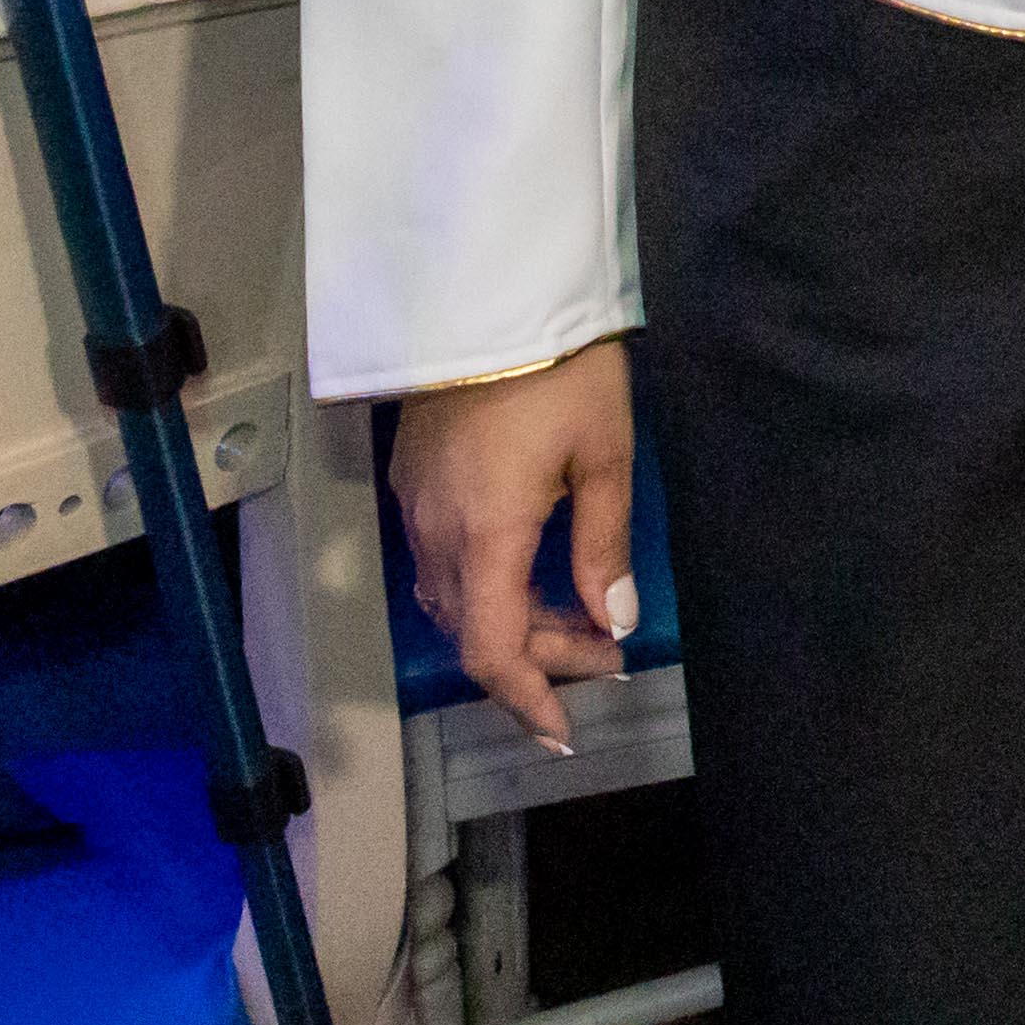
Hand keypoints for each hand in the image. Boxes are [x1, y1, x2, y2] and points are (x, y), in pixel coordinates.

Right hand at [387, 340, 641, 751]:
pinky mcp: (411, 480)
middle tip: (605, 657)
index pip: (492, 651)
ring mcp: (415, 507)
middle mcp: (436, 533)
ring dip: (510, 626)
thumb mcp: (606, 453)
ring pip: (453, 601)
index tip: (564, 730)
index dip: (528, 699)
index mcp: (485, 536)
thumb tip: (614, 623)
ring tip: (574, 623)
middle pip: (475, 632)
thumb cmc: (561, 369)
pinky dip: (483, 590)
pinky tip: (525, 577)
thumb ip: (604, 544)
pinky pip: (439, 564)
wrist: (487, 294)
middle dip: (538, 661)